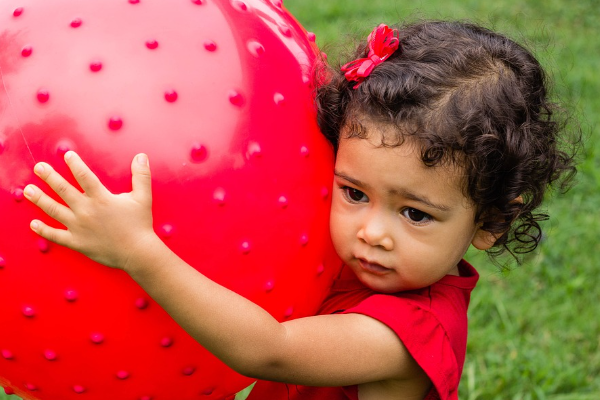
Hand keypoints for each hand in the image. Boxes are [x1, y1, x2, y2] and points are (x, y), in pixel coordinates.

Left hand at [24, 151, 156, 270]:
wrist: (137, 253)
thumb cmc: (140, 224)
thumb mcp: (143, 197)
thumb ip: (141, 175)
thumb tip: (141, 156)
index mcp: (101, 198)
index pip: (84, 176)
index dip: (75, 164)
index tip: (67, 155)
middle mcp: (87, 211)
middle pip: (63, 190)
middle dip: (49, 177)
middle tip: (38, 167)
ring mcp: (79, 227)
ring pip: (54, 210)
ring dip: (40, 199)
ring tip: (27, 190)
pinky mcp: (77, 242)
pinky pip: (56, 236)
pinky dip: (43, 230)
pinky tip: (33, 223)